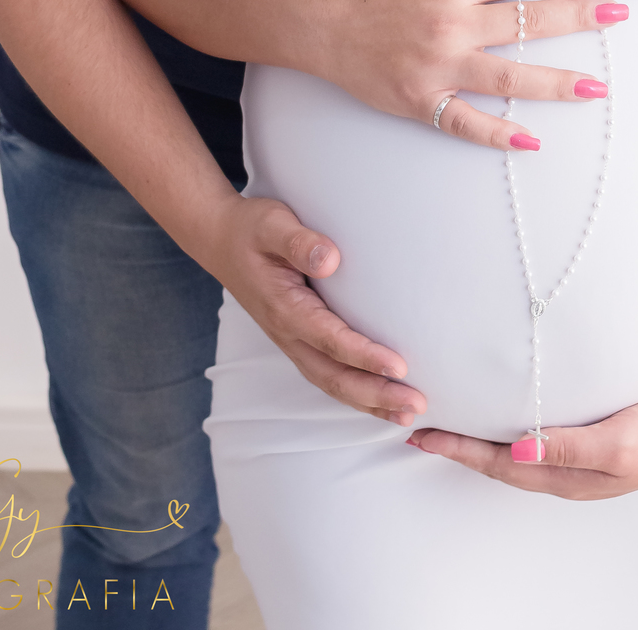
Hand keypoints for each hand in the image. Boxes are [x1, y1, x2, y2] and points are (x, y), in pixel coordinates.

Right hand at [210, 193, 426, 425]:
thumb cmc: (251, 230)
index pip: (330, 340)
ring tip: (408, 413)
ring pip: (332, 383)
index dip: (365, 356)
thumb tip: (331, 260)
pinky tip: (382, 401)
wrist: (221, 240)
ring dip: (370, 402)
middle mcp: (288, 333)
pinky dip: (356, 393)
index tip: (399, 367)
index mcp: (284, 308)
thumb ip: (299, 242)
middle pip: (334, 376)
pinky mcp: (298, 340)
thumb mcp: (272, 224)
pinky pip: (328, 374)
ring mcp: (292, 341)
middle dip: (376, 394)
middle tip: (417, 405)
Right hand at [315, 0, 624, 151]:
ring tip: (598, 87)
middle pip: (527, 22)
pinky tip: (532, 142)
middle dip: (578, 16)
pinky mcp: (419, 100)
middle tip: (619, 15)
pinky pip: (464, 123)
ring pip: (509, 77)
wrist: (319, 20)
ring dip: (557, 82)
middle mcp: (450, 23)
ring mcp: (437, 66)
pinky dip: (498, 135)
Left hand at [407, 380, 637, 499]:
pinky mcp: (584, 440)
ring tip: (448, 427)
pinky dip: (505, 433)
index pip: (498, 464)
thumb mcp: (615, 441)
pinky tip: (500, 420)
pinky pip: (532, 441)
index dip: (458, 450)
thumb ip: (568, 446)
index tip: (422, 436)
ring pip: (512, 454)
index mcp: (565, 475)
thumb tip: (518, 451)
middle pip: (497, 463)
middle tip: (421, 431)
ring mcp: (573, 458)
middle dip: (458, 448)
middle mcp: (563, 470)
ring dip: (478, 442)